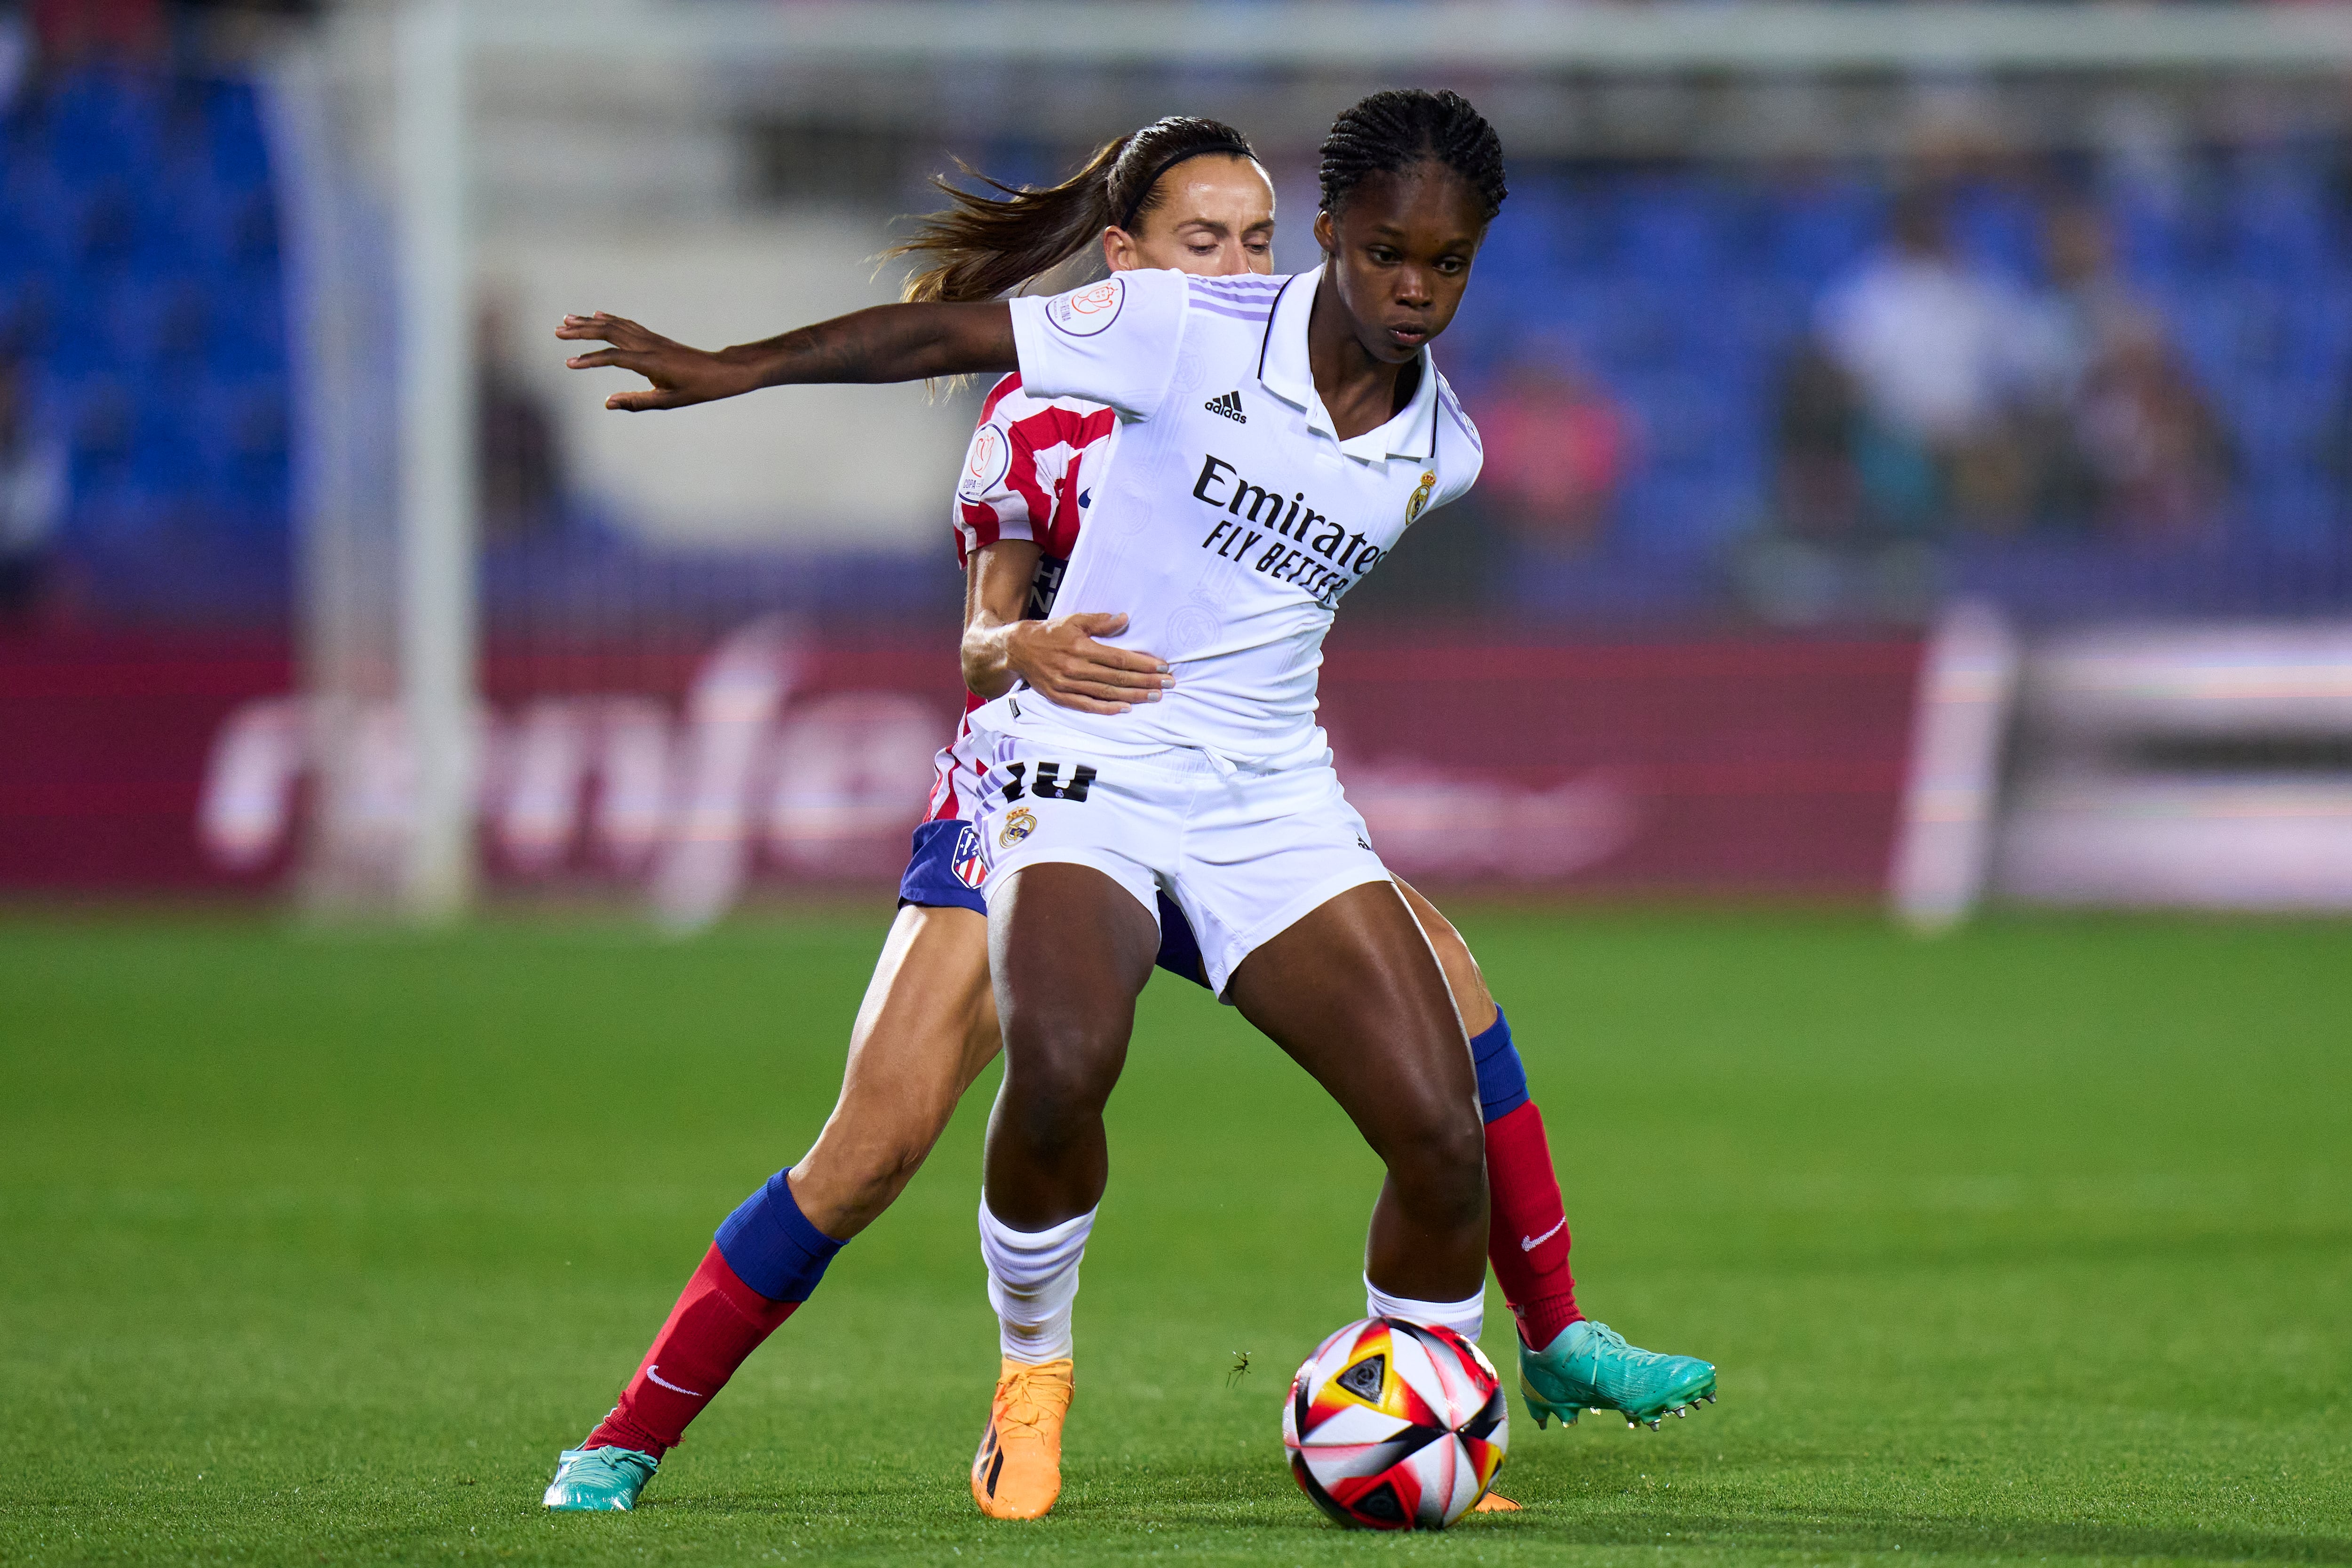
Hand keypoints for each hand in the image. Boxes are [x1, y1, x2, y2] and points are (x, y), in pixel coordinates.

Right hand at [555, 312, 760, 410]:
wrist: (722, 370)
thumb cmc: (698, 389)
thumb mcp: (668, 401)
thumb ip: (636, 402)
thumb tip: (607, 403)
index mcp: (649, 362)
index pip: (612, 358)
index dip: (589, 360)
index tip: (568, 364)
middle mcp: (647, 345)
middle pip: (608, 333)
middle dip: (581, 331)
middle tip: (557, 331)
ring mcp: (651, 338)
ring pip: (616, 325)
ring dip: (590, 322)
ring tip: (567, 319)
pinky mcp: (655, 337)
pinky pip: (627, 324)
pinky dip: (610, 319)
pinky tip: (598, 316)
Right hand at [1006, 612, 1171, 715]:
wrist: (1017, 649)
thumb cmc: (1049, 633)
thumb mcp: (1074, 620)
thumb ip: (1100, 622)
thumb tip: (1124, 619)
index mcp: (1081, 647)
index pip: (1118, 658)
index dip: (1142, 663)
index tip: (1162, 666)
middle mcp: (1075, 668)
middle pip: (1117, 677)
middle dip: (1145, 681)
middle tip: (1168, 684)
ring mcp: (1067, 685)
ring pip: (1106, 692)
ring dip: (1133, 696)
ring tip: (1155, 696)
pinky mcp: (1060, 697)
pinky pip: (1087, 705)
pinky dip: (1107, 709)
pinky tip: (1125, 709)